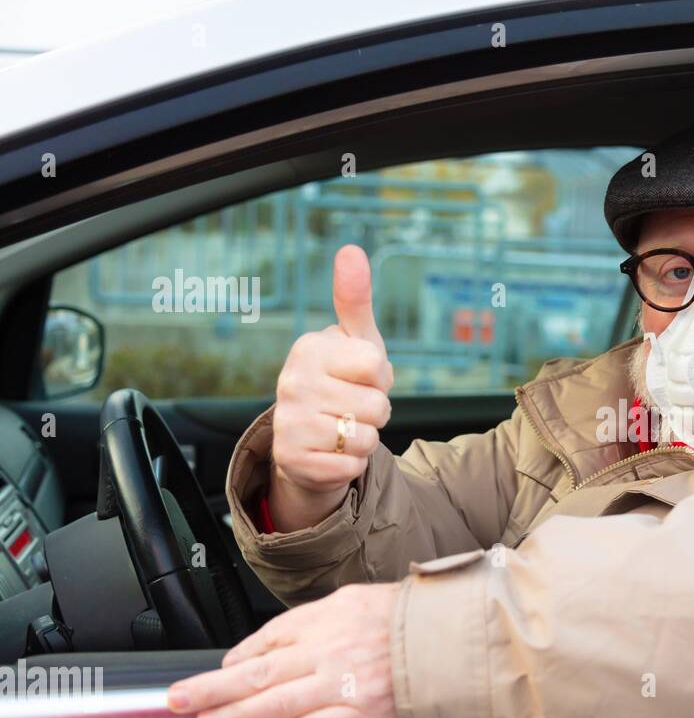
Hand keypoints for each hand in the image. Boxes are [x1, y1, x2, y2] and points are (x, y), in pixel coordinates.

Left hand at [166, 583, 402, 717]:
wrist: (460, 640)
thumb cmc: (417, 620)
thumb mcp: (360, 599)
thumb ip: (319, 618)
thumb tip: (278, 641)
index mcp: (328, 615)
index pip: (269, 637)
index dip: (237, 657)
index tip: (219, 670)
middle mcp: (328, 648)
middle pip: (257, 671)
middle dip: (212, 688)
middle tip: (178, 700)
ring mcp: (343, 682)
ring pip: (275, 702)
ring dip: (234, 716)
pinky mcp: (362, 711)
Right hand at [269, 244, 393, 530]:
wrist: (312, 442)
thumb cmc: (343, 383)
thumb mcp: (356, 342)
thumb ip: (355, 299)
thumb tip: (350, 249)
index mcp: (309, 348)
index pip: (377, 364)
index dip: (380, 376)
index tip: (361, 376)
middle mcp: (291, 382)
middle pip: (377, 404)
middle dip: (376, 412)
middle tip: (352, 407)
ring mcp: (288, 422)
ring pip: (367, 437)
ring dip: (366, 440)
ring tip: (343, 430)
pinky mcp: (292, 460)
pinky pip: (352, 467)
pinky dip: (353, 466)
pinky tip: (333, 454)